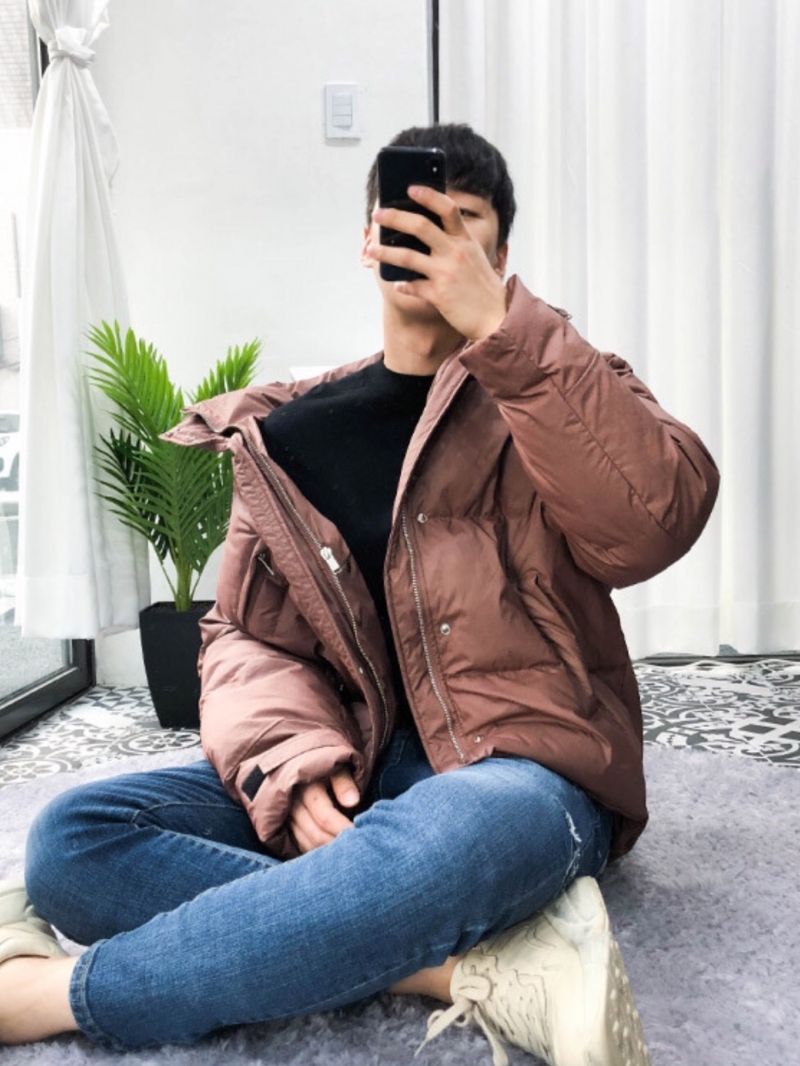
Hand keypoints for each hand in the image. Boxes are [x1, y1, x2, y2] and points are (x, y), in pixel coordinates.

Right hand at [289, 767, 359, 852]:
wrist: (303, 764)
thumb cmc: (328, 767)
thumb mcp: (337, 766)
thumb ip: (344, 782)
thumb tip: (352, 802)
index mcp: (306, 788)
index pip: (325, 817)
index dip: (343, 828)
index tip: (361, 834)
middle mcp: (292, 804)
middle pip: (316, 834)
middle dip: (338, 843)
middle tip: (358, 848)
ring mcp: (287, 817)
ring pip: (307, 843)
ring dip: (327, 851)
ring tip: (347, 852)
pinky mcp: (285, 826)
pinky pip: (300, 846)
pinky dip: (317, 851)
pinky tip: (332, 851)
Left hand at [368, 186, 507, 340]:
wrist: (496, 317)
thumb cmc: (482, 286)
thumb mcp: (473, 256)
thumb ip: (454, 242)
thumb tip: (423, 231)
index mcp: (465, 240)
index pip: (447, 208)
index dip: (428, 195)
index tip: (410, 188)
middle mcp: (455, 253)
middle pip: (420, 226)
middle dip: (395, 217)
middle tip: (378, 214)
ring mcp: (446, 274)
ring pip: (408, 256)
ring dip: (385, 252)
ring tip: (370, 249)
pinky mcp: (439, 295)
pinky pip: (412, 286)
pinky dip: (402, 285)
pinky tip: (397, 283)